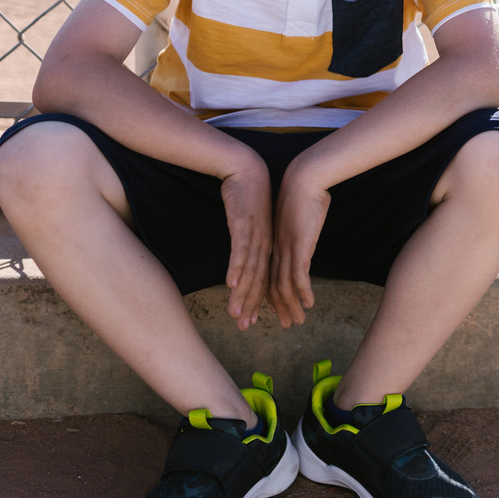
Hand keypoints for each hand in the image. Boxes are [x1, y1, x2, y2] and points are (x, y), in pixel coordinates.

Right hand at [221, 156, 273, 329]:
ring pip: (250, 270)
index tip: (252, 321)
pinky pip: (240, 250)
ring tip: (236, 313)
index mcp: (267, 245)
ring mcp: (255, 235)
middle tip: (245, 327)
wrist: (247, 170)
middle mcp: (264, 244)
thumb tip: (246, 259)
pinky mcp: (244, 225)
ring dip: (242, 293)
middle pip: (258, 280)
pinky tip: (230, 283)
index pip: (263, 279)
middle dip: (251, 306)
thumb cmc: (249, 197)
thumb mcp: (252, 224)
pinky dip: (236, 267)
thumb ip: (250, 243)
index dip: (258, 302)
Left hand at [269, 161, 330, 327]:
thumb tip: (303, 235)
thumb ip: (297, 230)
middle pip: (271, 285)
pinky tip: (309, 303)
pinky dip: (303, 291)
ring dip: (289, 306)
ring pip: (283, 285)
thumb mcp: (297, 216)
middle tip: (279, 326)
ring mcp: (287, 248)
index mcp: (274, 243)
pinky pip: (299, 274)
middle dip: (274, 308)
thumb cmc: (304, 193)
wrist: (304, 178)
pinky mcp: (299, 245)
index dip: (267, 295)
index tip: (271, 312)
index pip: (267, 275)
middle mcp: (277, 250)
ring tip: (295, 322)